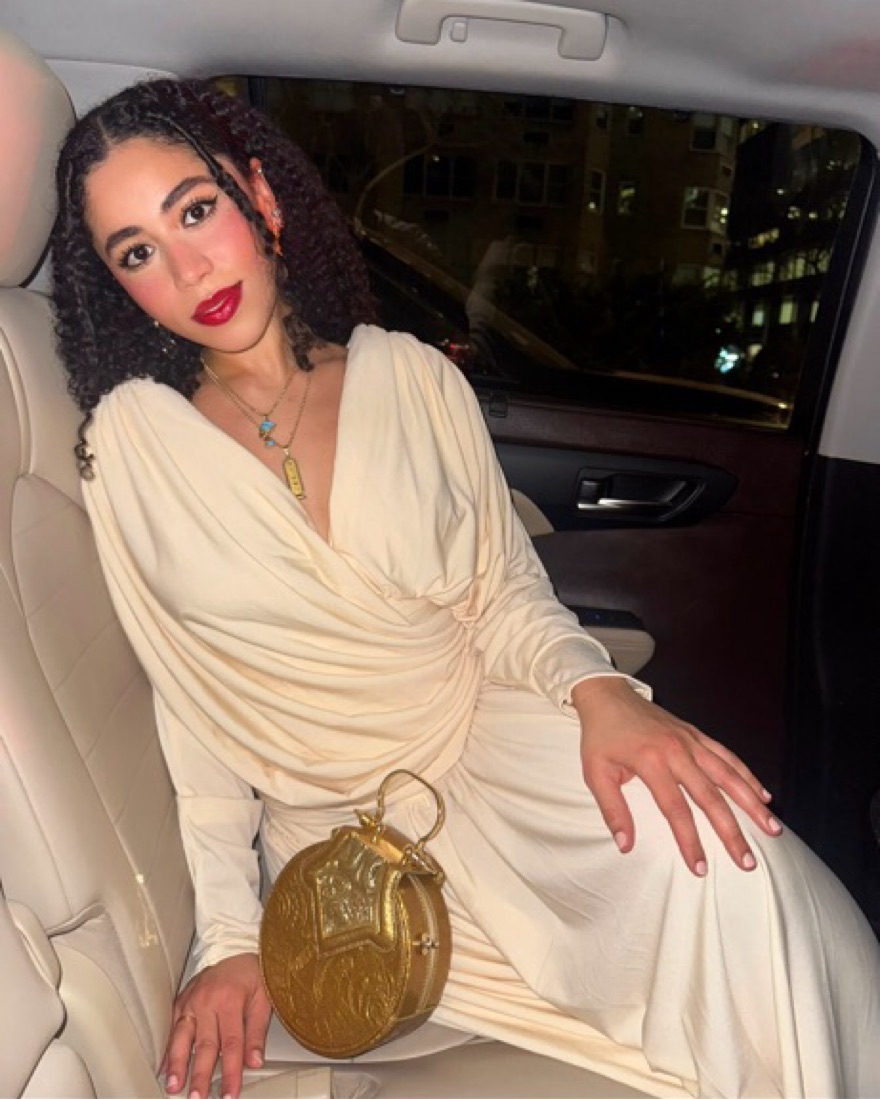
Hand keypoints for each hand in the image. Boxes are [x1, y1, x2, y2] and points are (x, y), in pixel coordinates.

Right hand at [162, 952, 270, 1098]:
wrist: (235, 949)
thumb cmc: (252, 975)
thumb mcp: (264, 999)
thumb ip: (257, 1032)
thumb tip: (254, 1062)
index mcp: (230, 1000)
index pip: (231, 1044)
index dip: (231, 1072)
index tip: (230, 1094)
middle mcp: (207, 1002)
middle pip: (204, 1045)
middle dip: (200, 1075)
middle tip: (197, 1097)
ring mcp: (191, 1002)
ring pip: (182, 1037)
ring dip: (177, 1064)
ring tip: (174, 1086)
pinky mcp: (180, 1002)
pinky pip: (172, 1029)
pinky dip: (168, 1050)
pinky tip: (164, 1068)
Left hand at [572, 677, 781, 875]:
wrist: (607, 695)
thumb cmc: (601, 737)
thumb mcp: (595, 773)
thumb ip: (612, 810)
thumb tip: (625, 846)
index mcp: (651, 762)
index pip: (676, 809)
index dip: (689, 841)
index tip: (700, 868)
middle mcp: (677, 751)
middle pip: (711, 797)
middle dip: (731, 831)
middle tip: (747, 861)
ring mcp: (690, 740)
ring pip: (728, 775)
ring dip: (751, 803)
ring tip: (772, 829)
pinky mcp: (696, 734)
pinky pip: (727, 756)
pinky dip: (746, 775)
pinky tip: (763, 794)